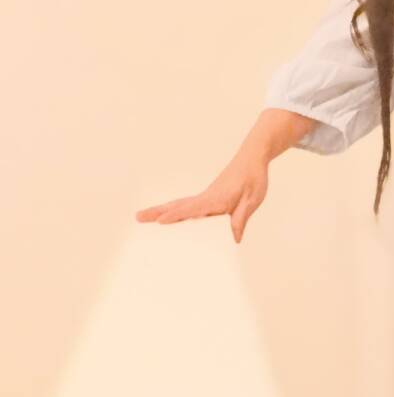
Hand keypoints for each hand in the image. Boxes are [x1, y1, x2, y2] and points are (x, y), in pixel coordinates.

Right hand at [135, 152, 268, 243]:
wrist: (253, 158)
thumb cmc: (254, 177)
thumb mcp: (253, 198)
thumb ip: (241, 217)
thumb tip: (233, 239)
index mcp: (217, 198)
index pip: (194, 208)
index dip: (178, 215)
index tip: (160, 221)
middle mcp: (207, 196)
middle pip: (179, 205)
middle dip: (158, 212)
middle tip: (137, 217)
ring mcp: (205, 197)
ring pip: (180, 204)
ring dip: (161, 210)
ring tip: (142, 216)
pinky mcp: (208, 198)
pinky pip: (187, 206)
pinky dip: (174, 210)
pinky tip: (167, 218)